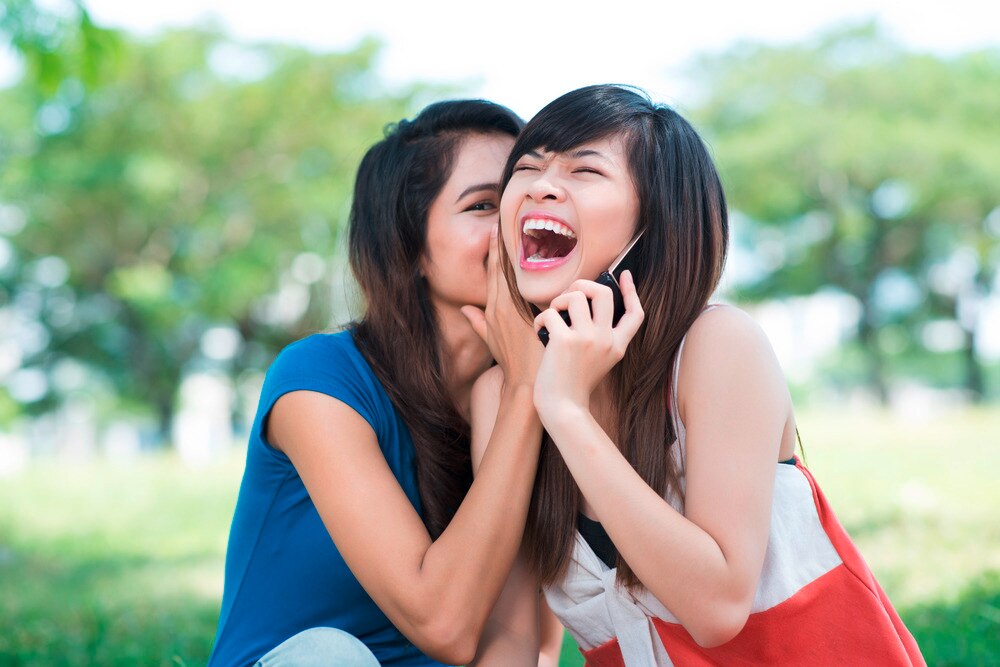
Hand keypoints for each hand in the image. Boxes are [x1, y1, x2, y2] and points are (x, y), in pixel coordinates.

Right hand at [461, 225, 543, 389]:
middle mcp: (501, 306)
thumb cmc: (511, 362)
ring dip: (516, 251)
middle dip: (501, 243)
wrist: (525, 382)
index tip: (496, 230)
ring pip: (515, 273)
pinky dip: (531, 272)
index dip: (493, 251)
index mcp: (491, 309)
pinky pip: (530, 288)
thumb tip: (465, 310)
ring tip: (519, 227)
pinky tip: (537, 253)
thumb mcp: (491, 340)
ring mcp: (515, 310)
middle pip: (500, 268)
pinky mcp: (529, 315)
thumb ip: (477, 322)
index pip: (492, 273)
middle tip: (503, 218)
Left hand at [531, 271, 643, 419]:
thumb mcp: (597, 361)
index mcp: (618, 346)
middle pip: (604, 293)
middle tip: (570, 295)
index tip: (625, 275)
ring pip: (576, 296)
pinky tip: (539, 331)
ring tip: (553, 315)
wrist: (562, 408)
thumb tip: (582, 303)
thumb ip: (598, 336)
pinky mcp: (565, 341)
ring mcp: (587, 339)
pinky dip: (540, 319)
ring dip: (559, 300)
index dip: (631, 291)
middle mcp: (606, 340)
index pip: (636, 314)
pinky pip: (550, 313)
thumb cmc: (573, 384)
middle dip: (583, 285)